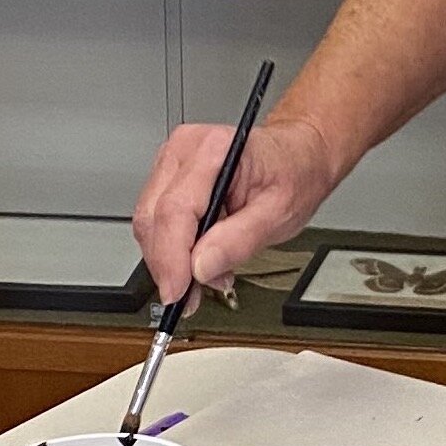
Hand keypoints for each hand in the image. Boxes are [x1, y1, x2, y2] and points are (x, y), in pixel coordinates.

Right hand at [132, 115, 338, 306]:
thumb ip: (239, 240)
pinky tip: (198, 260)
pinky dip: (172, 249)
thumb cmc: (292, 174)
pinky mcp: (168, 177)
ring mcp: (172, 161)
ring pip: (149, 223)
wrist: (297, 157)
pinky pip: (156, 220)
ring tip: (207, 275)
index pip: (175, 210)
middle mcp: (186, 149)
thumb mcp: (280, 214)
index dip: (171, 258)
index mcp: (214, 150)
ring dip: (170, 260)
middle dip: (169, 265)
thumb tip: (201, 266)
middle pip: (153, 218)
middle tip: (192, 295)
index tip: (177, 292)